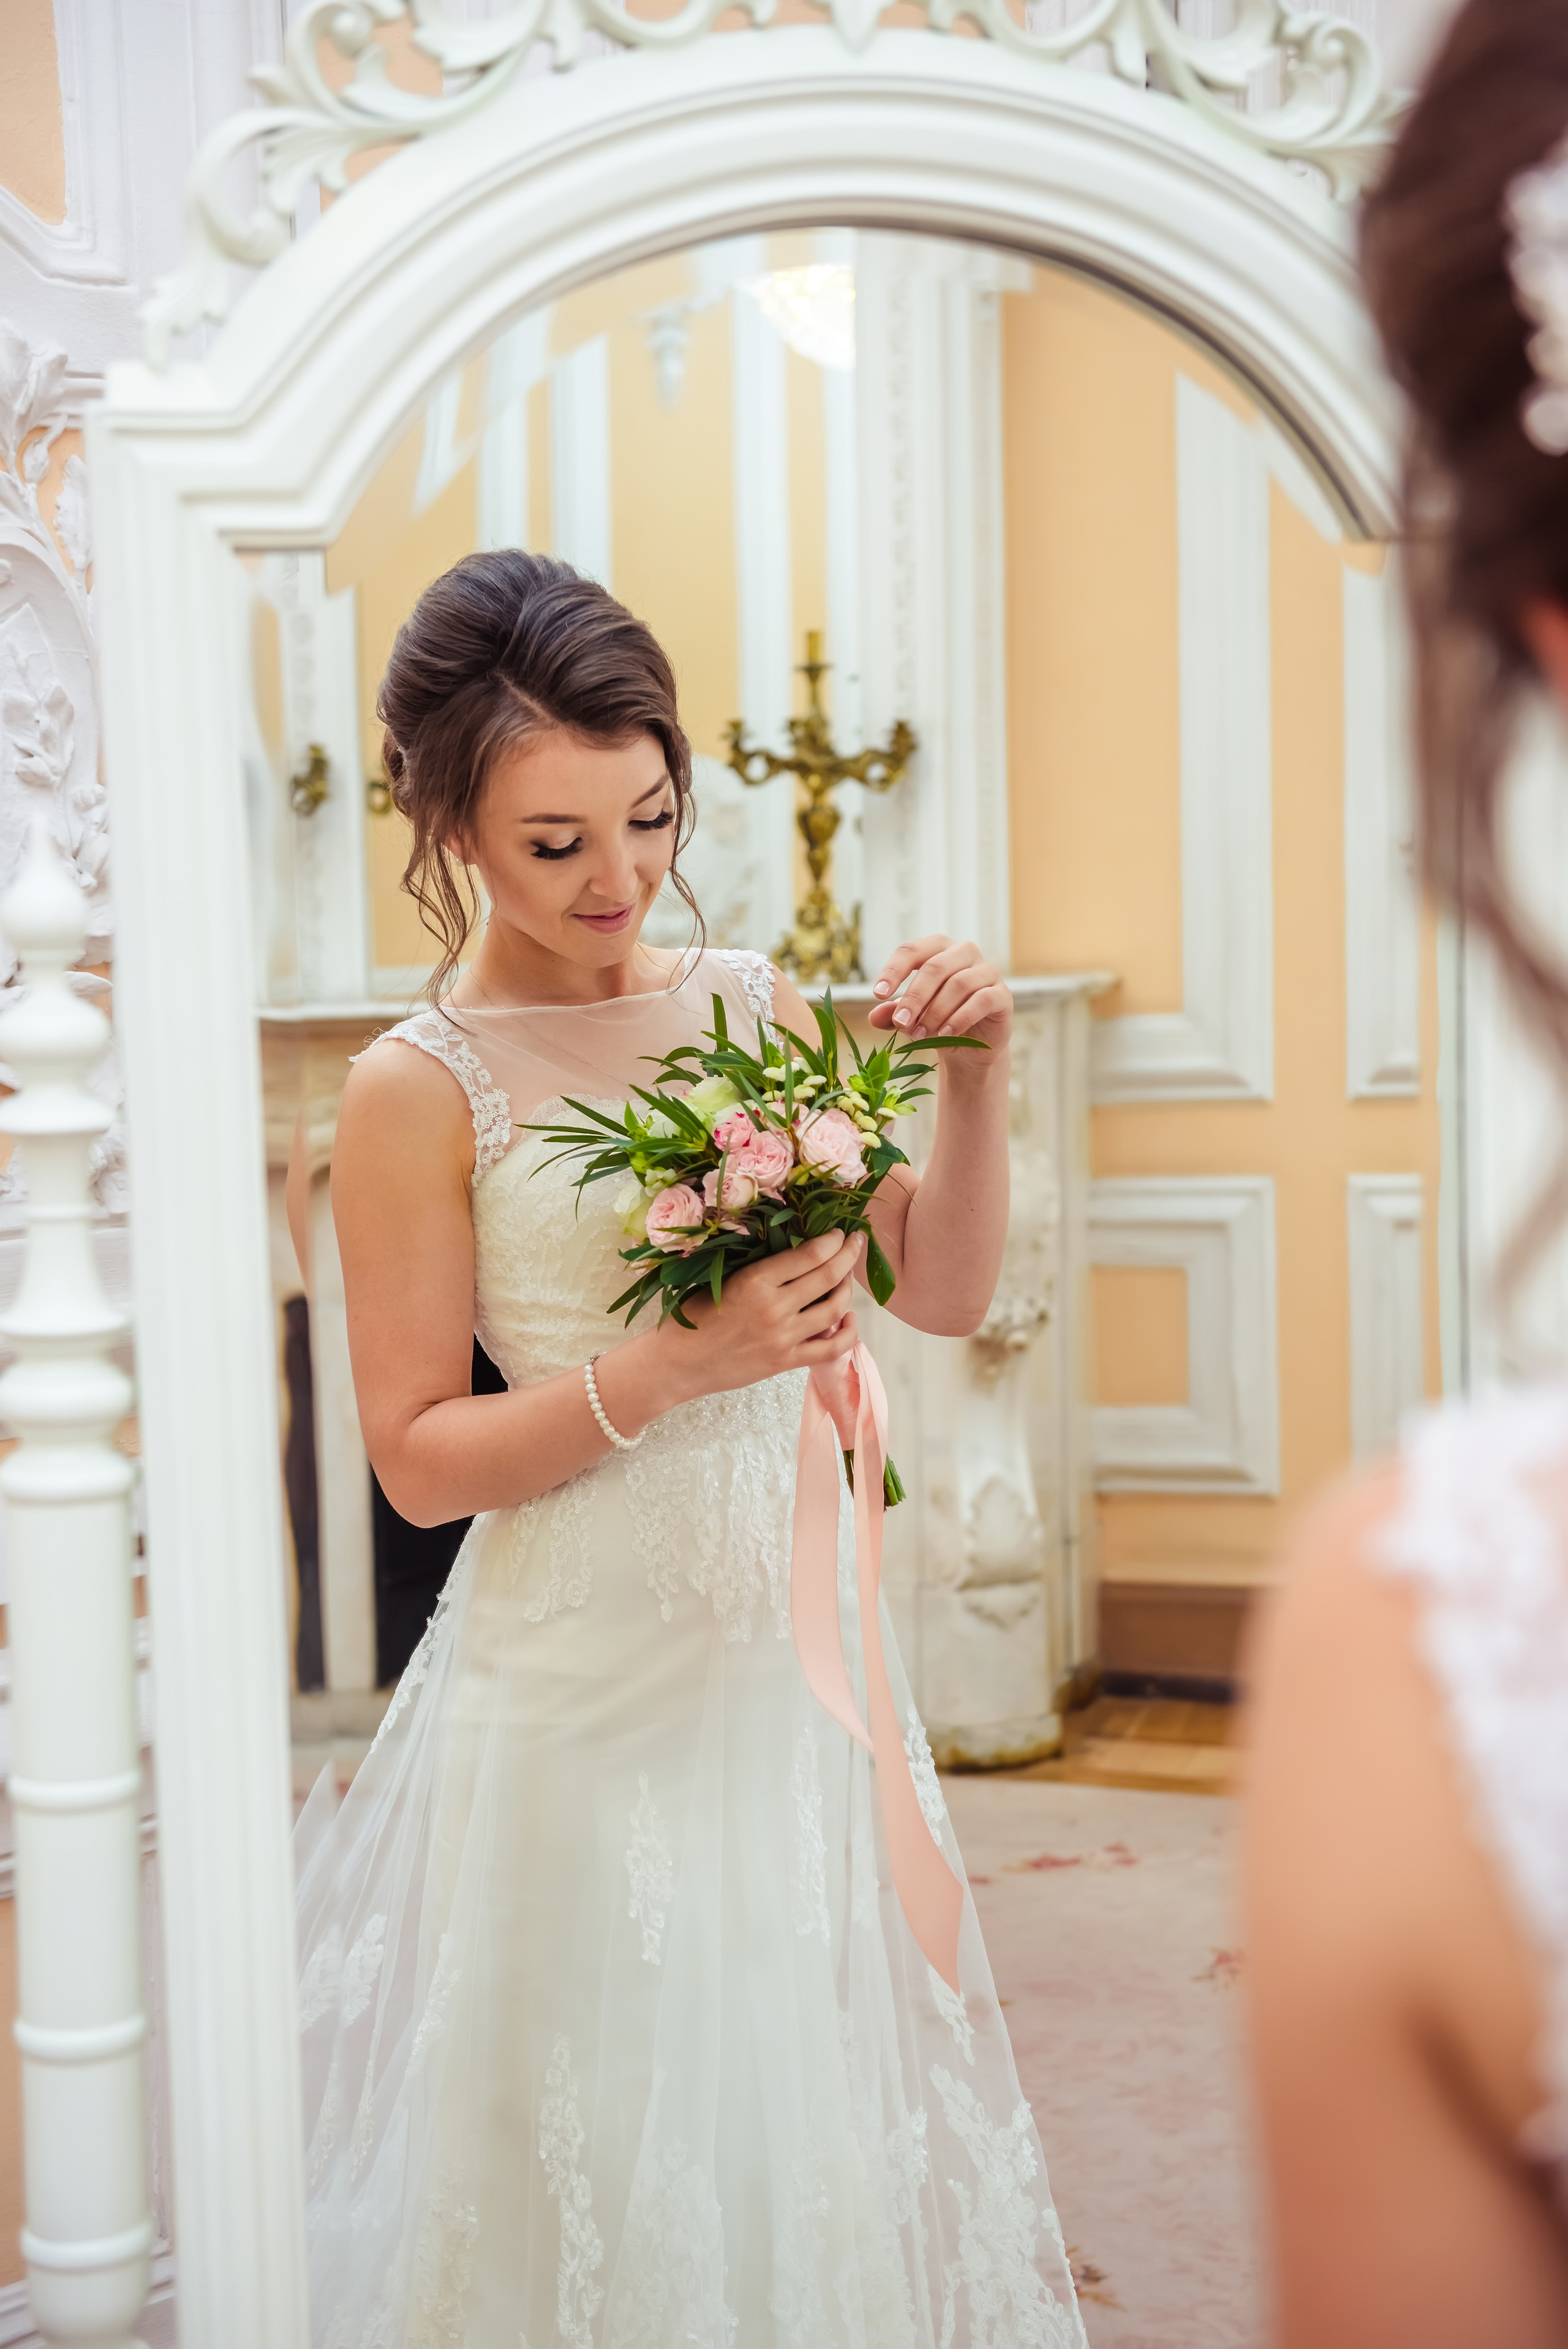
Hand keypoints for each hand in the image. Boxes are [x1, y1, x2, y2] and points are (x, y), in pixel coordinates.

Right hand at [650, 1230, 860, 1400]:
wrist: (677, 1364)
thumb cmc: (693, 1316)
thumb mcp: (722, 1279)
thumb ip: (759, 1267)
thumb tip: (798, 1248)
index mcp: (755, 1281)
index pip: (809, 1254)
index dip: (833, 1240)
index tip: (840, 1232)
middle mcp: (774, 1308)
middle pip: (828, 1276)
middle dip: (849, 1255)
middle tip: (856, 1242)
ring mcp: (783, 1338)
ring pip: (834, 1308)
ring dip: (848, 1289)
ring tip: (848, 1277)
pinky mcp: (785, 1362)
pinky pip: (831, 1349)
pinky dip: (848, 1332)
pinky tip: (847, 1318)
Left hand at [867, 935, 1012, 1054]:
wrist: (971, 1047)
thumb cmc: (937, 1021)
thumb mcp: (911, 1018)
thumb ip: (892, 1014)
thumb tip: (874, 1016)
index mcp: (937, 949)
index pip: (911, 950)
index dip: (893, 970)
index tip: (878, 994)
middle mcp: (964, 952)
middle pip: (935, 967)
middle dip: (915, 997)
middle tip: (901, 1022)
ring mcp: (987, 971)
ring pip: (958, 983)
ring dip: (935, 1011)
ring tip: (919, 1034)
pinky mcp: (1003, 994)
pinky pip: (981, 1000)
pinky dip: (960, 1018)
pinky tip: (945, 1034)